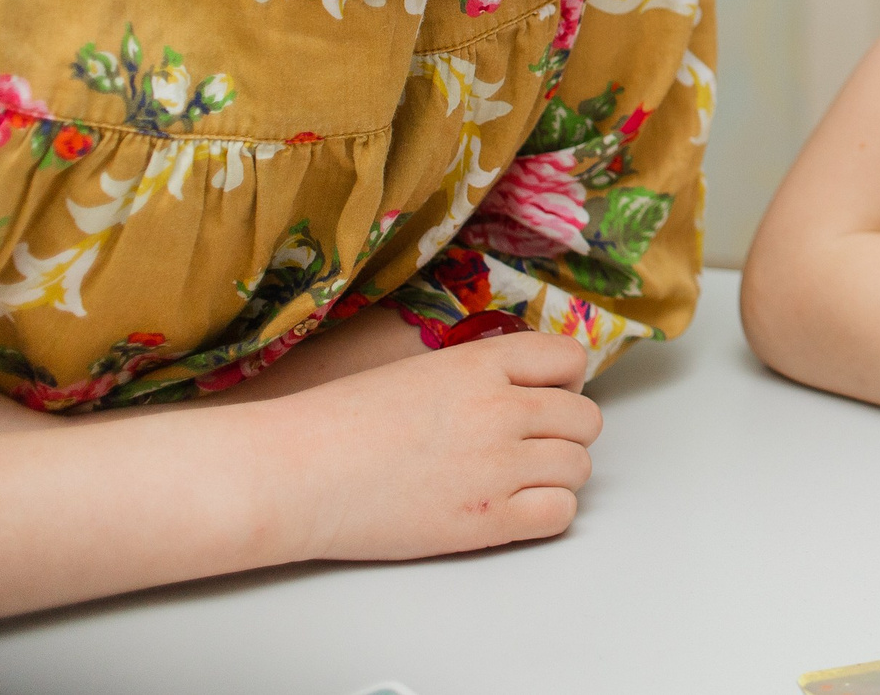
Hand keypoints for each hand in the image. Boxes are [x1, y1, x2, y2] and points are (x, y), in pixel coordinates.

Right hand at [263, 331, 601, 563]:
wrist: (294, 472)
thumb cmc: (338, 423)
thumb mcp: (417, 370)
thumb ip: (476, 374)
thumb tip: (516, 385)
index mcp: (482, 363)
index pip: (569, 358)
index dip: (566, 381)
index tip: (548, 396)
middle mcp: (501, 409)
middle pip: (585, 419)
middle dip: (564, 433)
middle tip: (530, 445)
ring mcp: (498, 465)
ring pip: (579, 467)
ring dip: (557, 475)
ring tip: (517, 480)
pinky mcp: (486, 521)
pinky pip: (560, 513)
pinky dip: (547, 512)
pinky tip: (513, 510)